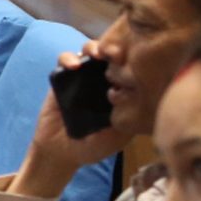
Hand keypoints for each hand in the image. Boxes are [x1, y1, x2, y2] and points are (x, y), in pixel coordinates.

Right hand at [14, 48, 132, 197]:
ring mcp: (82, 77)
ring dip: (93, 47)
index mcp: (119, 91)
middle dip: (115, 49)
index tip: (136, 62)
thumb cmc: (92, 147)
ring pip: (89, 51)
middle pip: (111, 54)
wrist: (61, 153)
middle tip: (117, 54)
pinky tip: (73, 66)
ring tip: (97, 54)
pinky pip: (64, 61)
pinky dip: (68, 59)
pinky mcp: (62, 78)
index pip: (129, 68)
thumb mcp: (115, 138)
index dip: (133, 61)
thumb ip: (126, 123)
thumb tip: (139, 105)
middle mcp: (102, 80)